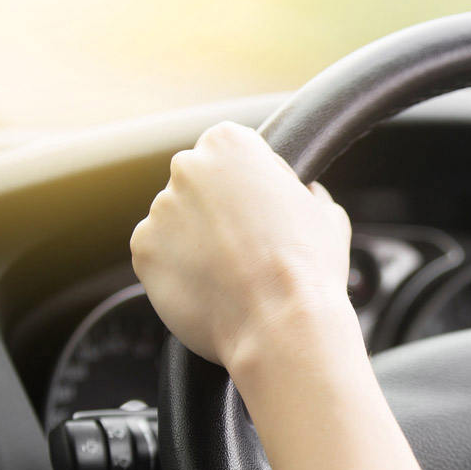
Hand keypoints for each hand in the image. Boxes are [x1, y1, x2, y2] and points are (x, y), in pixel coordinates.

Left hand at [131, 121, 354, 368]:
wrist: (281, 325)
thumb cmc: (309, 269)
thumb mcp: (327, 213)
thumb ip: (303, 191)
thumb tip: (303, 194)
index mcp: (230, 144)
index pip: (232, 150)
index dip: (252, 183)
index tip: (264, 210)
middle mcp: (187, 168)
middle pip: (198, 181)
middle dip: (217, 208)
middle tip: (248, 244)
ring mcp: (160, 210)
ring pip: (177, 220)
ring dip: (196, 239)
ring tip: (232, 273)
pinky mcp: (143, 251)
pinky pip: (159, 254)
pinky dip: (178, 269)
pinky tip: (212, 286)